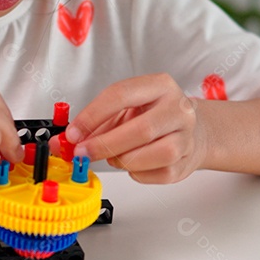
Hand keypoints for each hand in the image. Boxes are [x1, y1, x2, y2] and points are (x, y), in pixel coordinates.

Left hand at [64, 73, 208, 183]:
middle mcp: (178, 108)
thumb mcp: (126, 107)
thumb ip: (97, 122)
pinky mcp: (187, 162)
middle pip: (141, 130)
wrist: (193, 130)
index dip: (92, 116)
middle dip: (105, 144)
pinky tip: (132, 164)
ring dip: (124, 160)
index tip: (73, 133)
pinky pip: (158, 173)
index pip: (120, 95)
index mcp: (160, 85)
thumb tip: (66, 141)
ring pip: (154, 154)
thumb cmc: (152, 115)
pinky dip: (137, 172)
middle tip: (83, 153)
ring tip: (112, 157)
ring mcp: (186, 136)